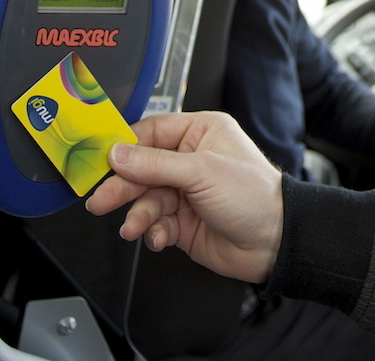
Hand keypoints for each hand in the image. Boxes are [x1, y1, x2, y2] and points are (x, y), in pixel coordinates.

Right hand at [85, 111, 283, 282]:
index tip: (100, 160)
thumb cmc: (255, 196)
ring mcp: (186, 192)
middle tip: (101, 200)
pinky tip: (158, 237)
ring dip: (137, 214)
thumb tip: (119, 154)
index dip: (124, 147)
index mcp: (200, 133)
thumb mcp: (202, 171)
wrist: (274, 242)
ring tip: (135, 227)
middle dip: (122, 186)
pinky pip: (154, 223)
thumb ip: (155, 164)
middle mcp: (191, 160)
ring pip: (145, 199)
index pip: (150, 132)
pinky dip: (152, 231)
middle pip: (141, 168)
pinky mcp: (182, 221)